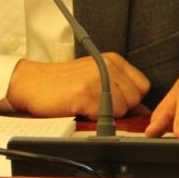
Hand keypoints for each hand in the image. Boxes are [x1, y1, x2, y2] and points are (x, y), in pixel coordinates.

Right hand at [5, 54, 150, 118]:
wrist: (33, 83)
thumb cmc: (63, 83)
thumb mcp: (96, 79)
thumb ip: (121, 91)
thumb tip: (145, 111)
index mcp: (112, 60)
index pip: (143, 86)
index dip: (131, 99)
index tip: (114, 101)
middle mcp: (107, 65)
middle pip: (135, 99)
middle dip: (120, 108)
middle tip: (96, 103)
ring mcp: (97, 79)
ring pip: (123, 109)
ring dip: (107, 114)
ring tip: (87, 104)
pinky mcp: (86, 94)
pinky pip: (106, 116)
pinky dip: (94, 117)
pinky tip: (80, 108)